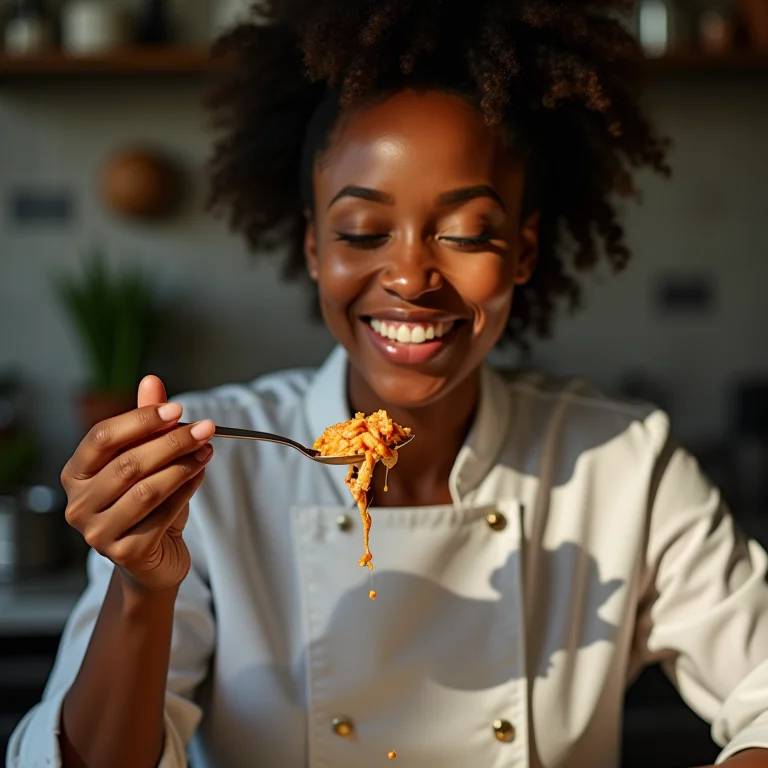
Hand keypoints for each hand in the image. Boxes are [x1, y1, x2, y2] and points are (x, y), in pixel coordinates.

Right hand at [61, 376, 214, 593]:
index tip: (177, 409)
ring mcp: (98, 532)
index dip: (140, 419)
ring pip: (147, 489)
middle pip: (128, 463)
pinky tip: (199, 475)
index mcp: (76, 474)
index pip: (102, 437)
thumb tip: (151, 381)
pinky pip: (163, 513)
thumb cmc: (147, 505)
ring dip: (183, 465)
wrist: (153, 558)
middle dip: (172, 442)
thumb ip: (147, 423)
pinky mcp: (125, 552)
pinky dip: (186, 490)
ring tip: (206, 451)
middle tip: (205, 428)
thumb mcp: (146, 459)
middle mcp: (79, 504)